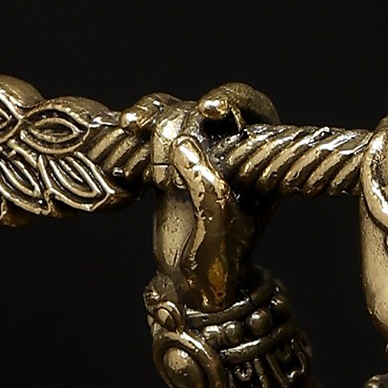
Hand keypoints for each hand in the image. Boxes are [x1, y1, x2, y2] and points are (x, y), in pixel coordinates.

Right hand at [134, 83, 279, 310]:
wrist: (191, 285)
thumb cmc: (218, 262)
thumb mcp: (219, 226)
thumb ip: (206, 184)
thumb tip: (186, 143)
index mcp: (258, 161)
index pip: (251, 109)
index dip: (230, 101)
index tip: (210, 111)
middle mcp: (230, 149)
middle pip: (201, 108)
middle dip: (183, 128)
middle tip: (169, 180)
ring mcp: (198, 152)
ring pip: (174, 111)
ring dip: (157, 128)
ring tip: (152, 165)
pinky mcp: (168, 159)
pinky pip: (152, 125)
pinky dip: (140, 121)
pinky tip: (129, 125)